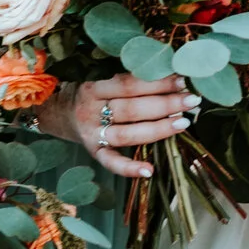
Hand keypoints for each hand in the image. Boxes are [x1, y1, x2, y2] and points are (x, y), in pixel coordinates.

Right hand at [40, 74, 197, 181]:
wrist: (56, 113)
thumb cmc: (90, 96)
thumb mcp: (102, 83)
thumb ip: (129, 82)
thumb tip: (171, 78)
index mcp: (94, 88)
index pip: (130, 84)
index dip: (156, 82)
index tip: (182, 79)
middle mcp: (91, 111)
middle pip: (132, 109)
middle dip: (165, 103)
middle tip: (192, 100)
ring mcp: (91, 134)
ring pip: (127, 134)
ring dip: (158, 129)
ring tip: (183, 122)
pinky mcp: (93, 153)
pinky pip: (111, 162)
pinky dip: (130, 168)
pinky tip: (150, 170)